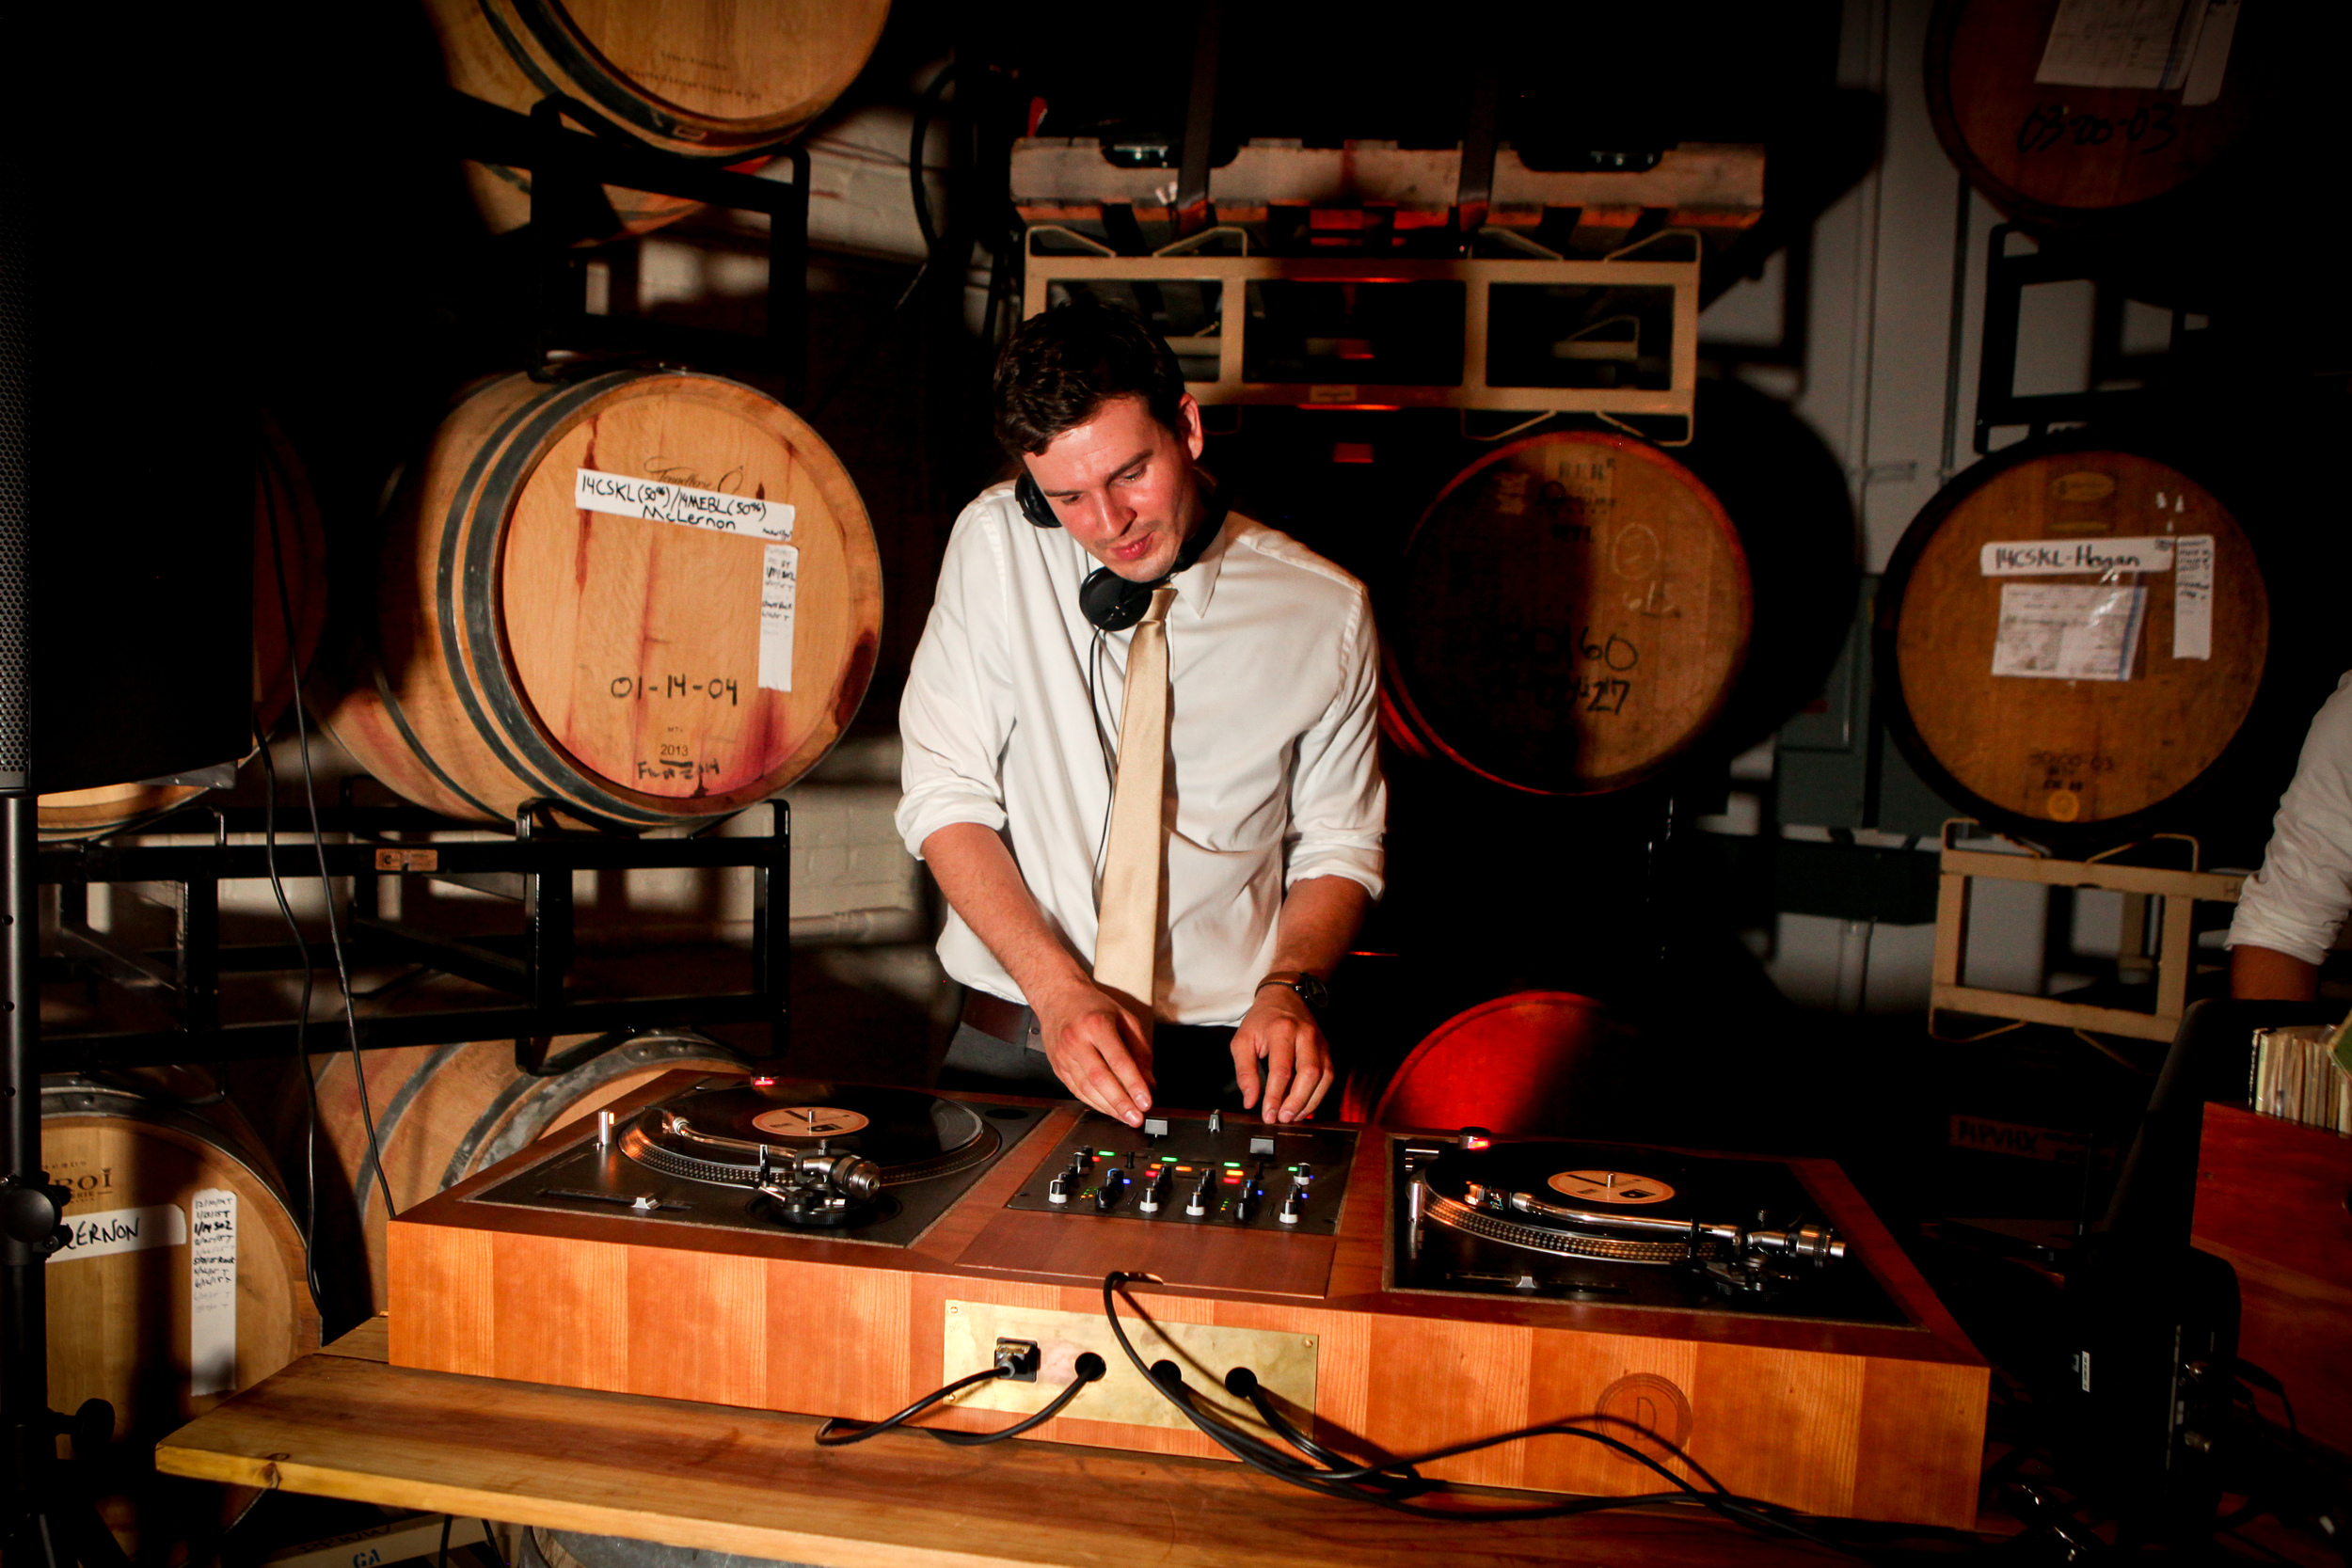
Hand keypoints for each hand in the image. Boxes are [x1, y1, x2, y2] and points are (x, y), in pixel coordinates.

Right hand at [1033, 980, 1156, 1126]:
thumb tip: (1149, 1081)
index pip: (1118, 1060)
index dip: (1134, 1084)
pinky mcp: (1058, 1066)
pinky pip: (1076, 1090)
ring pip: (1087, 1089)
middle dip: (1121, 1102)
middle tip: (1137, 1118)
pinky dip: (1094, 1103)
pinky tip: (1108, 1110)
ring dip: (1108, 1107)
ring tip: (1126, 1118)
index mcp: (1096, 1024)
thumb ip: (1140, 1049)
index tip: (1146, 1101)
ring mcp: (1064, 1055)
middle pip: (1100, 1079)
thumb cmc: (1093, 1006)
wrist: (1058, 998)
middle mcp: (1077, 1041)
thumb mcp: (1124, 1018)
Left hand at [1232, 986, 1332, 1123]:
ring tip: (1293, 1117)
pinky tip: (1305, 1107)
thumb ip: (1244, 1072)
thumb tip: (1250, 1101)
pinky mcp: (1326, 1050)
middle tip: (1283, 1118)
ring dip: (1309, 1102)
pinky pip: (1328, 1076)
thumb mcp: (1242, 1041)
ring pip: (1323, 1077)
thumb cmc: (1261, 1020)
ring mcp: (1319, 1042)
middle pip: (1308, 1074)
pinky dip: (1318, 1095)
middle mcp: (1305, 1036)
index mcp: (1281, 1031)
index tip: (1268, 1115)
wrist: (1284, 996)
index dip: (1274, 1096)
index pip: (1281, 1070)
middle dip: (1296, 1101)